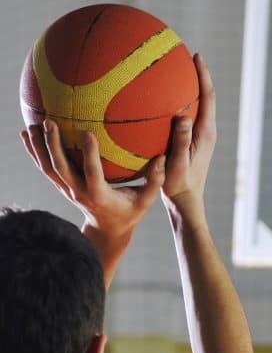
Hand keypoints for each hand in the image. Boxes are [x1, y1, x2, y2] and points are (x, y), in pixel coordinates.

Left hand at [21, 121, 165, 240]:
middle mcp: (80, 193)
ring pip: (48, 169)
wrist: (107, 231)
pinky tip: (26, 133)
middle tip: (50, 122)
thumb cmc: (129, 213)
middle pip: (62, 169)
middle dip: (53, 146)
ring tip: (34, 124)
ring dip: (39, 147)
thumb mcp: (145, 201)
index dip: (89, 155)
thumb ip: (154, 181)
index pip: (92, 174)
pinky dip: (34, 152)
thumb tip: (163, 159)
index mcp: (100, 196)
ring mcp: (68, 190)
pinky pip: (45, 169)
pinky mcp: (62, 187)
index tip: (87, 133)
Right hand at [162, 53, 216, 219]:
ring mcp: (200, 137)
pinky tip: (160, 103)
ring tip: (173, 73)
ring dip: (188, 89)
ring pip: (196, 106)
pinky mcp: (192, 143)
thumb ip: (181, 140)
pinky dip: (178, 105)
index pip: (208, 97)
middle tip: (183, 56)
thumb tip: (183, 116)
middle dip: (196, 76)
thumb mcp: (177, 163)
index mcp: (206, 132)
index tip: (196, 56)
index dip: (203, 75)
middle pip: (205, 97)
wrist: (185, 202)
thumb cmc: (179, 185)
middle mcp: (206, 131)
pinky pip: (187, 117)